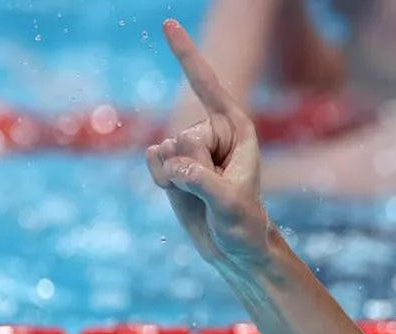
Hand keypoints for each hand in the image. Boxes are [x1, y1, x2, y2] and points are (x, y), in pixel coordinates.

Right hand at [146, 20, 272, 275]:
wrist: (234, 249)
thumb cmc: (244, 226)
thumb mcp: (230, 205)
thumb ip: (203, 181)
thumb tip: (175, 164)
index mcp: (238, 128)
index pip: (207, 85)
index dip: (186, 55)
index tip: (167, 22)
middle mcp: (214, 131)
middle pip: (184, 135)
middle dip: (194, 167)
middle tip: (216, 189)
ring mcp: (191, 145)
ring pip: (164, 149)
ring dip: (177, 178)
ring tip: (202, 193)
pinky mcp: (172, 161)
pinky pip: (151, 160)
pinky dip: (162, 181)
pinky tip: (181, 193)